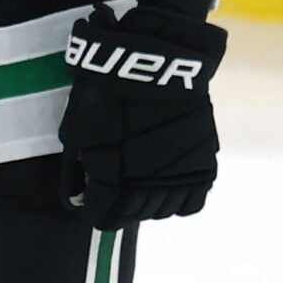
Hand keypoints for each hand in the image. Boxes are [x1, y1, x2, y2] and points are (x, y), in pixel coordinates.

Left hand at [60, 0, 224, 226]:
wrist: (155, 67)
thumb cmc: (106, 94)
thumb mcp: (79, 129)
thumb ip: (79, 166)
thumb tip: (78, 194)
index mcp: (111, 177)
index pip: (102, 215)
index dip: (94, 214)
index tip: (91, 209)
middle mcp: (146, 185)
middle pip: (132, 216)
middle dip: (118, 211)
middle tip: (113, 200)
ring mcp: (178, 177)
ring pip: (161, 212)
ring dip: (147, 207)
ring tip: (138, 191)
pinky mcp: (203, 166)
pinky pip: (192, 203)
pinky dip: (177, 201)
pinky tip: (166, 188)